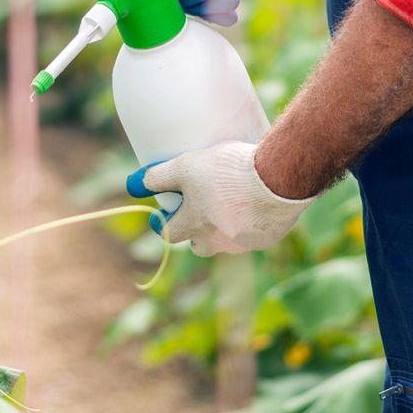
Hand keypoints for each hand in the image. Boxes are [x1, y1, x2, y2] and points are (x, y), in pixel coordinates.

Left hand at [125, 141, 314, 256]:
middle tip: (199, 209)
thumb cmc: (228, 172)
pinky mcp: (268, 238)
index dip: (163, 223)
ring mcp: (244, 243)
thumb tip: (133, 183)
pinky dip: (251, 222)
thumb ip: (158, 176)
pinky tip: (256, 201)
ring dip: (224, 227)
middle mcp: (217, 241)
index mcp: (194, 226)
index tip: (163, 214)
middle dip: (195, 231)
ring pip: (226, 241)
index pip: (168, 234)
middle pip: (198, 245)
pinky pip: (254, 234)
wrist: (278, 179)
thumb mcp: (186, 166)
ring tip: (231, 201)